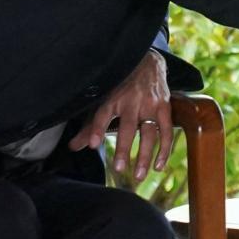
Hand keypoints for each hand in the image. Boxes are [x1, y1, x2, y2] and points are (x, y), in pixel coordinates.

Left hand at [71, 50, 176, 183]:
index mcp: (112, 98)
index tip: (93, 145)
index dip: (97, 129)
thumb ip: (90, 127)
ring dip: (145, 156)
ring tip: (139, 176)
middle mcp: (131, 101)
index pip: (102, 115)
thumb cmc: (121, 87)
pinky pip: (166, 132)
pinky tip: (159, 166)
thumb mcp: (104, 101)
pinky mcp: (164, 107)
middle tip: (119, 169)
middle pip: (128, 128)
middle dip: (124, 149)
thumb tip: (73, 147)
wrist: (147, 62)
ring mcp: (149, 104)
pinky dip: (164, 150)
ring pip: (148, 133)